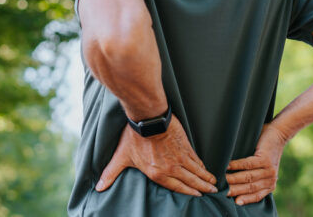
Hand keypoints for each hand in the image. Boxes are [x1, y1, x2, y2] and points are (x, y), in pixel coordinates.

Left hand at [96, 115, 217, 195]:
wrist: (148, 117)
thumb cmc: (134, 137)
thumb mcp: (121, 157)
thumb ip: (111, 173)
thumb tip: (98, 187)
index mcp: (157, 174)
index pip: (177, 187)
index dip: (188, 192)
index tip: (197, 195)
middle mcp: (171, 168)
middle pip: (190, 181)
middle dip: (202, 187)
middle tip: (212, 191)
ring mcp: (180, 157)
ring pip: (196, 170)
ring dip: (205, 177)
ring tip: (214, 182)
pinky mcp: (185, 145)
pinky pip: (196, 158)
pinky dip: (202, 164)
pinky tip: (206, 166)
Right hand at [226, 123, 288, 204]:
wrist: (278, 134)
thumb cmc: (266, 151)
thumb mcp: (263, 169)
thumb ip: (254, 178)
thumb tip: (234, 184)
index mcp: (270, 184)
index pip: (256, 195)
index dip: (245, 199)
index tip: (234, 202)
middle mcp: (271, 179)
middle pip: (250, 188)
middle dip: (235, 191)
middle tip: (223, 193)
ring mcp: (269, 169)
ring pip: (248, 177)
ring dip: (233, 179)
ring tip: (222, 180)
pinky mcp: (265, 159)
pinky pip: (248, 164)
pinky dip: (236, 165)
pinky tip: (227, 166)